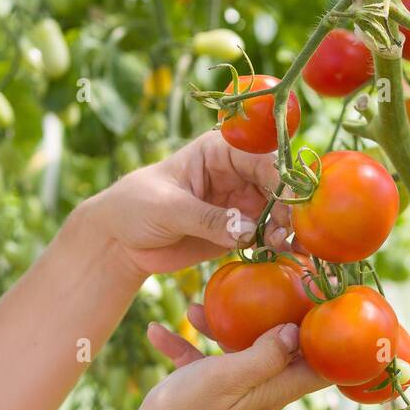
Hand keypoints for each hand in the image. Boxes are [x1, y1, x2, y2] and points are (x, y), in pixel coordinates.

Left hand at [90, 131, 291, 277]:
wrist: (120, 241)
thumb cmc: (136, 207)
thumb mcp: (168, 208)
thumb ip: (207, 218)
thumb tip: (248, 231)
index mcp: (219, 151)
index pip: (261, 159)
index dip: (280, 179)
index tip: (288, 206)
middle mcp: (236, 174)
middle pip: (276, 186)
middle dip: (288, 209)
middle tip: (290, 235)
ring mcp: (239, 204)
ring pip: (276, 213)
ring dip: (286, 231)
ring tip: (288, 249)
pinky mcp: (237, 232)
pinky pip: (264, 237)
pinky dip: (276, 247)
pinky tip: (285, 258)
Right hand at [121, 322, 327, 409]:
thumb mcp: (228, 378)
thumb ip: (266, 355)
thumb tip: (296, 331)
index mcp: (274, 389)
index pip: (320, 367)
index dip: (330, 339)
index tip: (327, 304)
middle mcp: (259, 391)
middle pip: (281, 351)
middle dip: (276, 318)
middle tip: (270, 285)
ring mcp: (232, 394)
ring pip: (237, 351)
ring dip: (220, 327)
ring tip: (197, 306)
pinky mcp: (204, 396)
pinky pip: (200, 363)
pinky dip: (183, 347)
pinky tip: (156, 332)